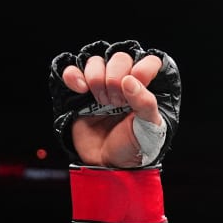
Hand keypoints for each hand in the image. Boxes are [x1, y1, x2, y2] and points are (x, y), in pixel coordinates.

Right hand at [51, 41, 181, 167]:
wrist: (108, 164)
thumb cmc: (134, 147)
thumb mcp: (149, 129)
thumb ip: (146, 103)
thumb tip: (130, 80)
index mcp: (146, 89)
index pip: (149, 61)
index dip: (142, 69)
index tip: (137, 84)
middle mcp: (125, 82)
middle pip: (119, 58)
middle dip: (116, 78)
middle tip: (117, 103)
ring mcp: (102, 86)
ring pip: (96, 61)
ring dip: (97, 79)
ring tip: (103, 102)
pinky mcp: (81, 92)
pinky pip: (72, 70)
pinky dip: (73, 76)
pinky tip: (81, 90)